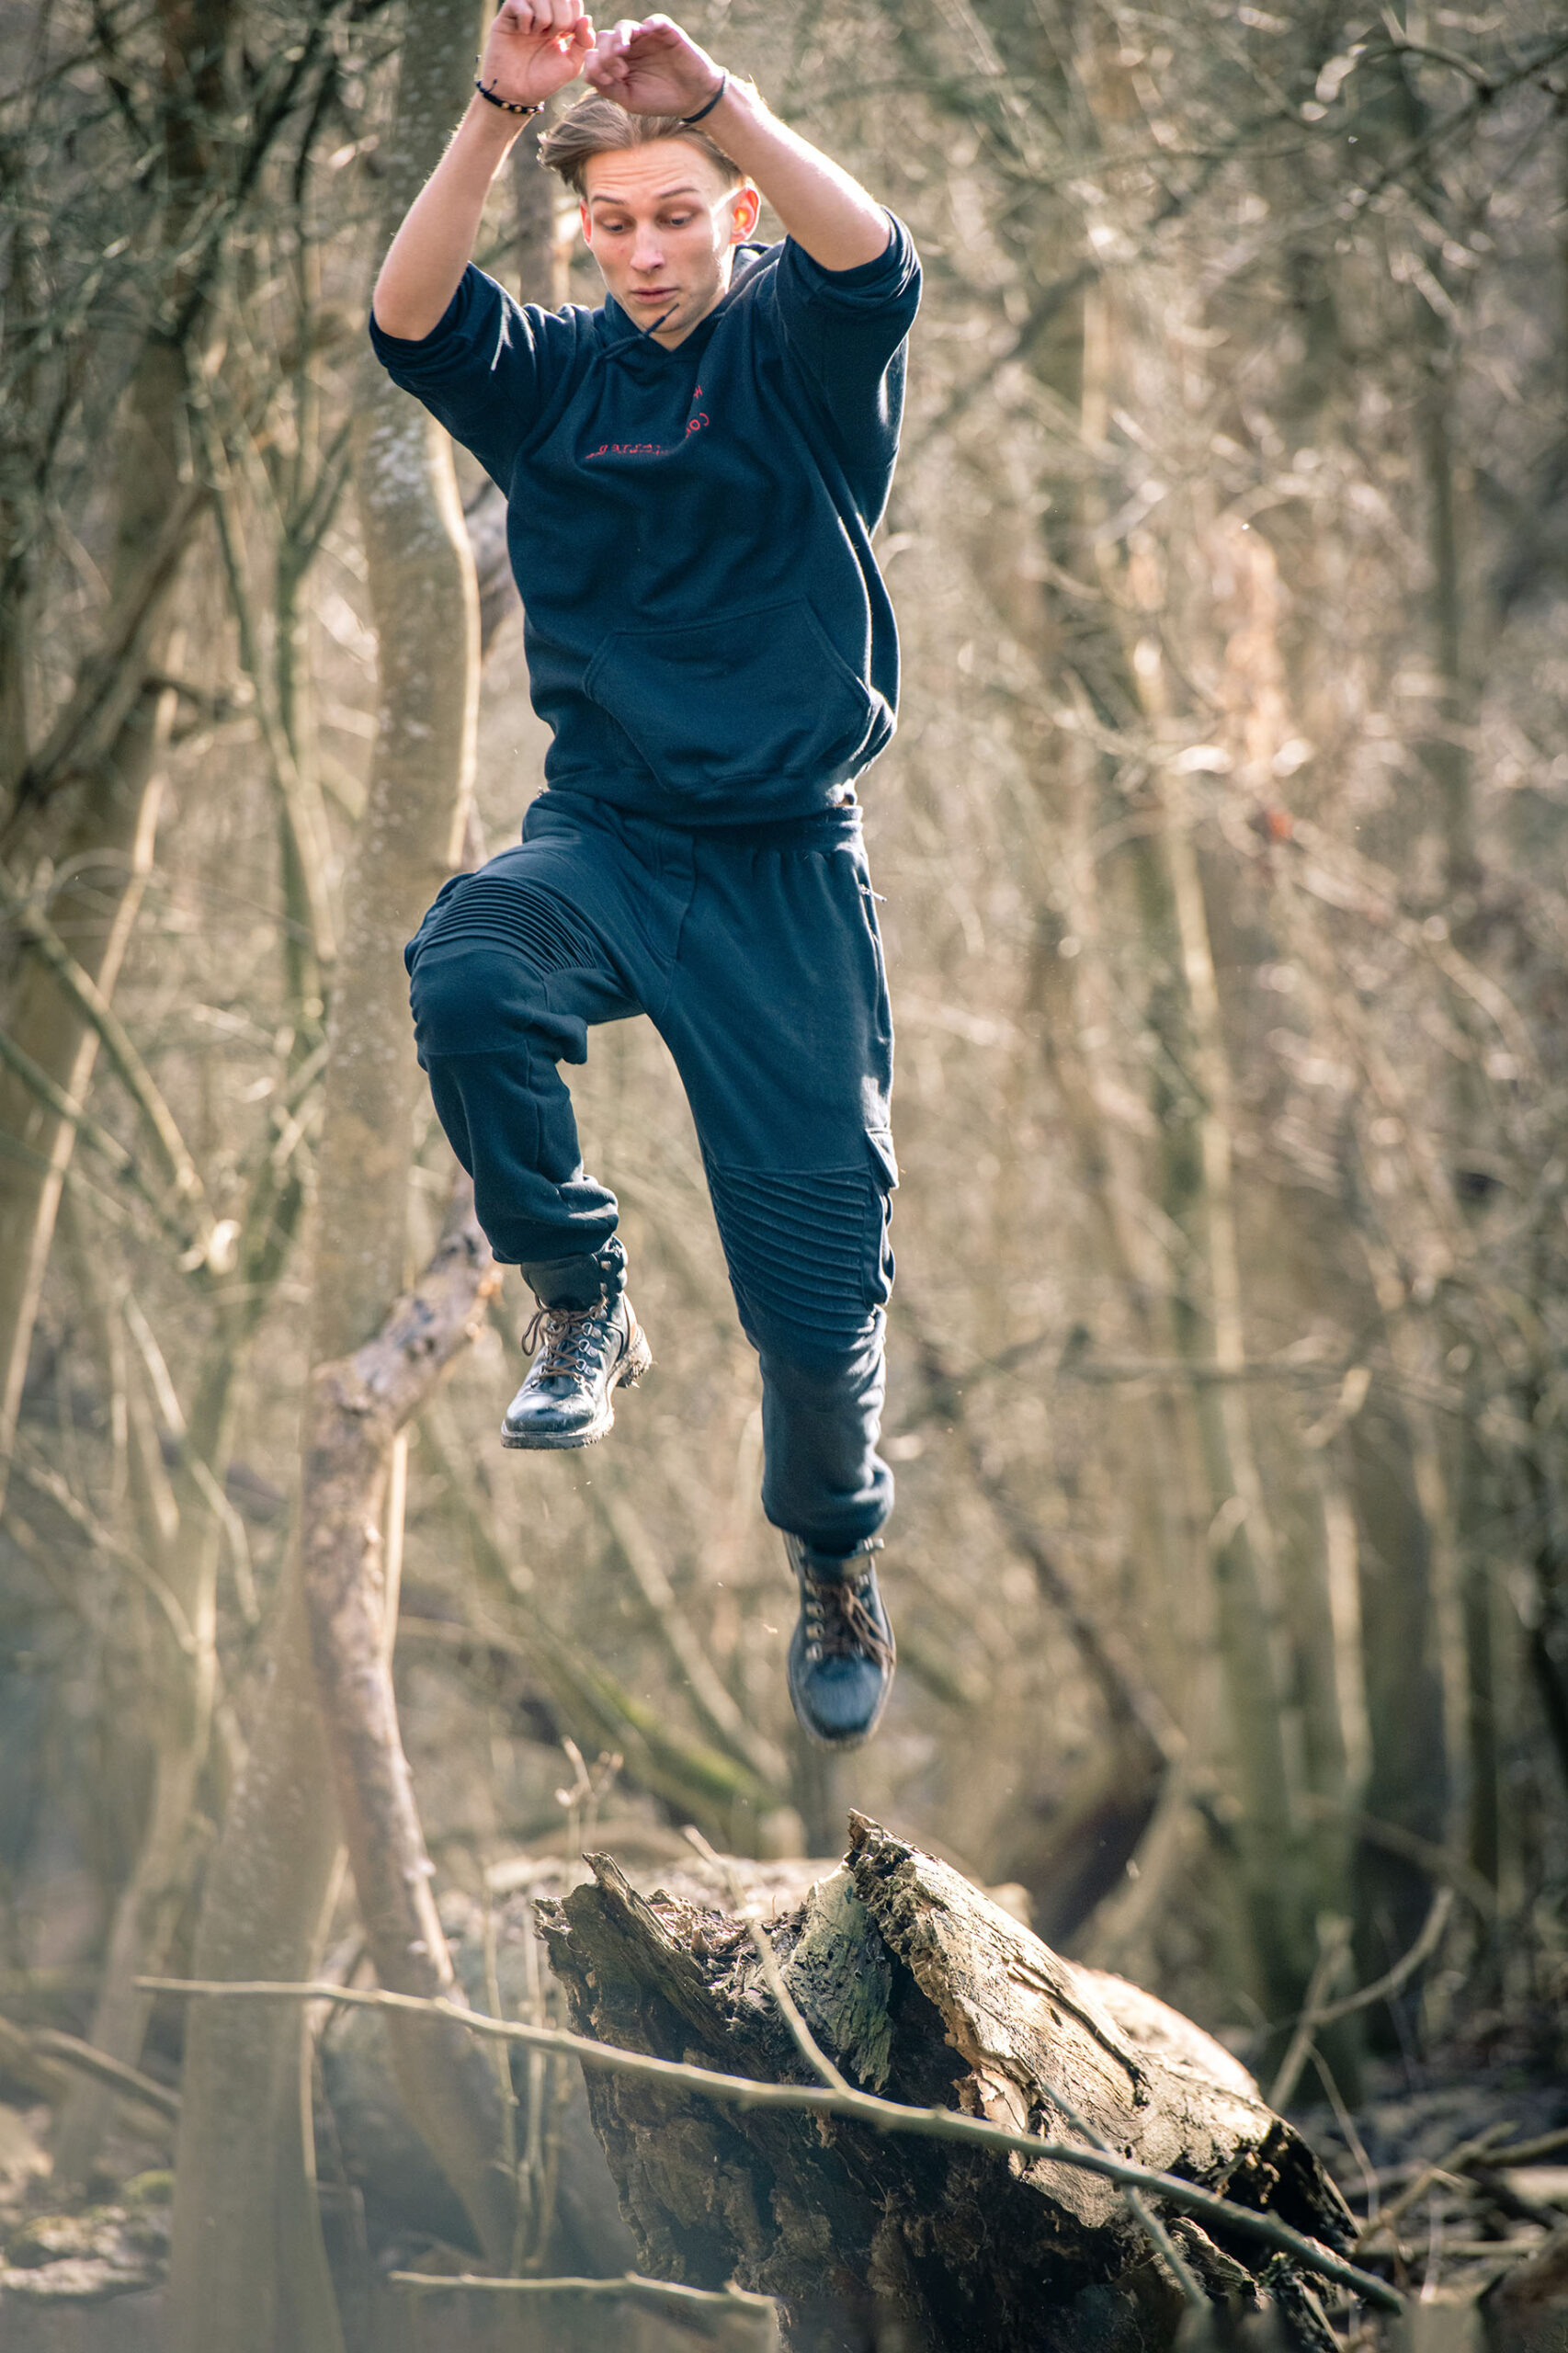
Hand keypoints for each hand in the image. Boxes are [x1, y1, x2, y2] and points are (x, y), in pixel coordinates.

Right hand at [477, 0, 595, 109]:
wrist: (517, 94)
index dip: (573, 17)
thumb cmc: (543, 80)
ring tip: (536, 34)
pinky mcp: (507, 15)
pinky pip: (519, 2)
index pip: (573, 1)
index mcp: (560, 21)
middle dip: (561, 17)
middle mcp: (542, 12)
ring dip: (543, 17)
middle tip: (550, 36)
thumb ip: (584, 42)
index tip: (565, 38)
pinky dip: (525, 19)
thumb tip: (586, 18)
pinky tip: (522, 32)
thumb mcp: (571, 64)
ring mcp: (524, 11)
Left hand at [584, 15, 724, 117]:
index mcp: (617, 63)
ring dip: (619, 37)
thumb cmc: (660, 100)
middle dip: (606, 53)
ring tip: (622, 51)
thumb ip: (608, 89)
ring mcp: (646, 38)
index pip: (596, 54)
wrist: (692, 98)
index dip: (596, 64)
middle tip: (619, 70)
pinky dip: (649, 24)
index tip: (608, 80)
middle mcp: (628, 47)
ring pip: (624, 26)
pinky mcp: (666, 32)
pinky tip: (646, 32)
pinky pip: (655, 21)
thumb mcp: (630, 100)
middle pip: (605, 38)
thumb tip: (590, 75)